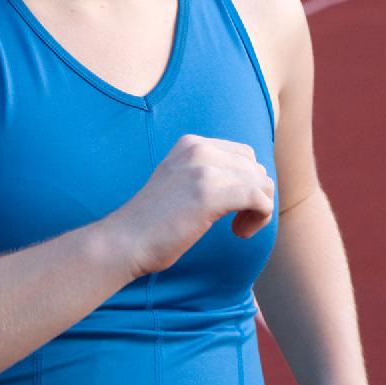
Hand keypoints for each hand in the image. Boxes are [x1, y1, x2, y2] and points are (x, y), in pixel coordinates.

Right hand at [103, 134, 274, 278]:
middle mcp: (198, 149)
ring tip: (239, 228)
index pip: (243, 154)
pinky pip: (259, 199)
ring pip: (261, 183)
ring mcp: (203, 170)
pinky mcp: (209, 195)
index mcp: (191, 143)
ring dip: (259, 209)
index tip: (233, 207)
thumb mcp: (179, 180)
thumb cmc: (153, 222)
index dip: (247, 182)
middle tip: (238, 221)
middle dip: (256, 195)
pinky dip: (259, 218)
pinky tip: (239, 233)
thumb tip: (250, 180)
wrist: (123, 241)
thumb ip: (207, 172)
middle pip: (255, 168)